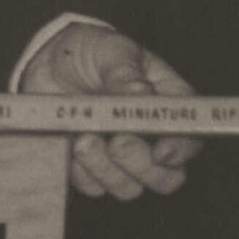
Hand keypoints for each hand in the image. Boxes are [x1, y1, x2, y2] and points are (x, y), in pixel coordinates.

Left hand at [19, 22, 201, 199]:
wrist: (50, 60)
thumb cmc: (93, 52)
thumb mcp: (112, 51)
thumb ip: (125, 74)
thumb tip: (140, 95)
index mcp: (168, 103)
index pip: (189, 135)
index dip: (181, 149)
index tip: (160, 151)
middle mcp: (150, 137)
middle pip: (166, 177)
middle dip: (142, 166)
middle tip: (117, 141)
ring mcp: (120, 157)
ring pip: (129, 188)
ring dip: (107, 169)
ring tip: (84, 137)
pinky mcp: (90, 169)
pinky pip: (92, 187)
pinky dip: (81, 170)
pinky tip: (69, 140)